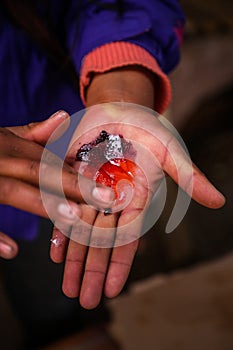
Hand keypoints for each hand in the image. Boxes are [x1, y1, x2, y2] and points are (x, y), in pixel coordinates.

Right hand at [0, 110, 111, 258]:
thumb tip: (64, 116)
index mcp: (6, 144)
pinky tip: (13, 251)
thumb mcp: (1, 136)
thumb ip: (31, 133)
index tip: (106, 181)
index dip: (78, 170)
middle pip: (37, 171)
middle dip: (72, 185)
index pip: (48, 157)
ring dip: (42, 204)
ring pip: (12, 191)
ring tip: (73, 217)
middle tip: (104, 198)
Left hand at [50, 102, 224, 308]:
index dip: (121, 263)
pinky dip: (60, 230)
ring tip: (68, 288)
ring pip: (82, 231)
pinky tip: (54, 254)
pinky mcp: (74, 181)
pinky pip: (65, 209)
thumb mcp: (170, 151)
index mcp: (138, 198)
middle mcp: (115, 201)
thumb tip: (219, 202)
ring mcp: (93, 193)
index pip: (128, 237)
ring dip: (74, 259)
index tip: (113, 290)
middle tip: (85, 299)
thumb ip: (189, 177)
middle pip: (102, 241)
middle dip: (93, 270)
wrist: (121, 110)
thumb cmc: (149, 130)